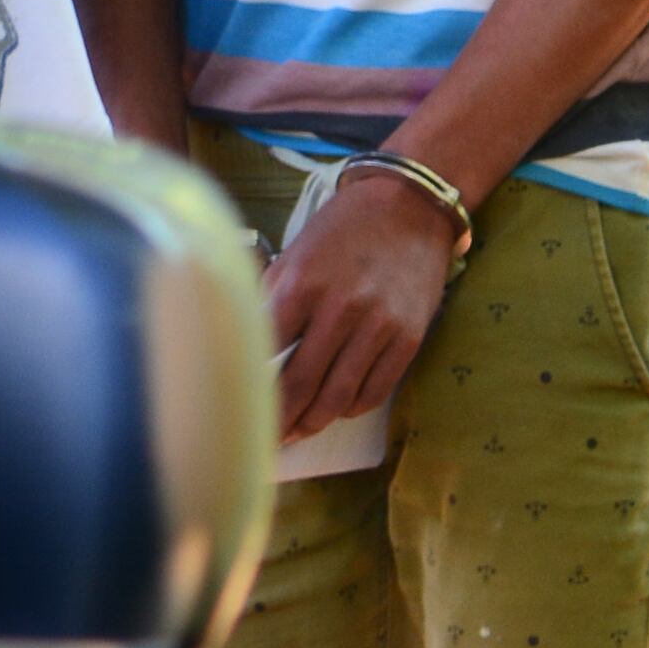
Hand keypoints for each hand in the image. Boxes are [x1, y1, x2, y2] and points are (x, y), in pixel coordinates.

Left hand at [264, 165, 461, 439]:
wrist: (411, 206)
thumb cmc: (344, 228)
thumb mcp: (294, 253)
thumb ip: (271, 299)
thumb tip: (248, 345)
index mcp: (300, 285)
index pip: (265, 355)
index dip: (249, 387)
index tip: (238, 408)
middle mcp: (339, 310)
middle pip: (299, 385)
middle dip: (278, 419)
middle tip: (264, 440)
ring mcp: (378, 328)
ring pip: (337, 398)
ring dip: (312, 422)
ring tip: (296, 432)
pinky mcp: (408, 339)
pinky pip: (374, 391)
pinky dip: (351, 408)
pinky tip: (336, 409)